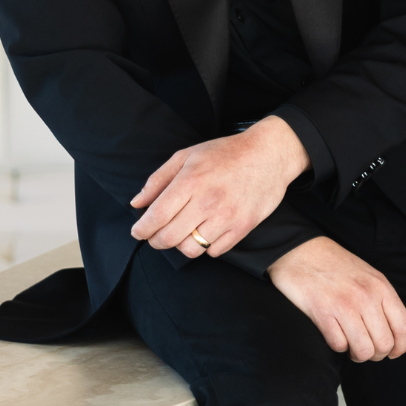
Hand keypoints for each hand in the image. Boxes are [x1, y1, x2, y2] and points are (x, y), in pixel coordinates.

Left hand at [129, 115, 309, 255]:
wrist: (269, 155)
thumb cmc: (225, 153)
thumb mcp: (187, 156)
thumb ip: (158, 180)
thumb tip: (137, 204)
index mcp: (190, 181)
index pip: (156, 217)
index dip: (141, 230)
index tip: (137, 232)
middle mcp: (207, 202)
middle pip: (169, 238)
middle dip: (156, 241)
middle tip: (155, 237)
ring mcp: (227, 217)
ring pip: (191, 249)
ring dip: (181, 244)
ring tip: (183, 233)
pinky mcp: (243, 227)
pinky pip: (214, 251)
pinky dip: (205, 247)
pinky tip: (205, 232)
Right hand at [268, 237, 405, 361]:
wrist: (300, 251)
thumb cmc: (334, 265)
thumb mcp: (368, 275)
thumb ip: (382, 300)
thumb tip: (392, 332)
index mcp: (381, 287)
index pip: (404, 327)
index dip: (401, 347)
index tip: (393, 353)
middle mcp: (367, 296)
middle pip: (384, 344)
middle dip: (375, 354)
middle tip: (364, 348)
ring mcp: (345, 305)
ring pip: (363, 350)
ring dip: (357, 354)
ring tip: (350, 345)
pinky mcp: (323, 313)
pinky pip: (339, 345)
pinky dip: (338, 346)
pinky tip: (334, 334)